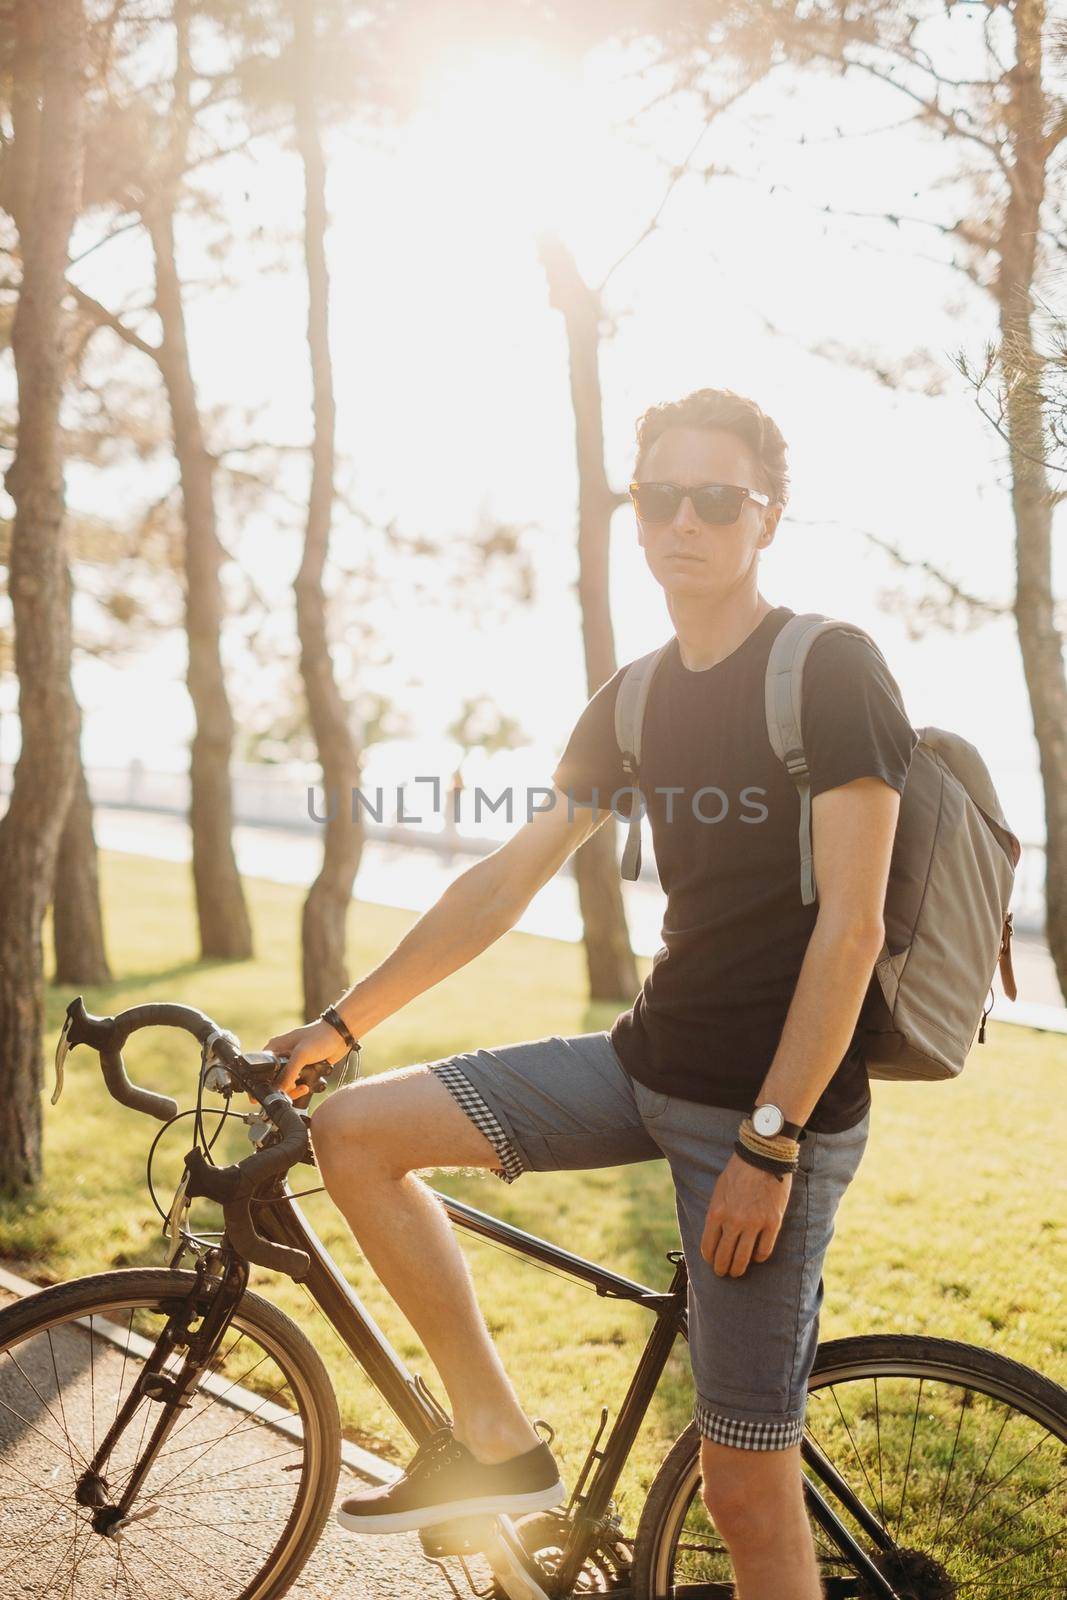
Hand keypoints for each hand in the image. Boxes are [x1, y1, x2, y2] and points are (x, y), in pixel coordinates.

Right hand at [262, 1020, 351, 1099]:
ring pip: (286, 1085)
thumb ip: (288, 1073)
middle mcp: (281, 1056)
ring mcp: (292, 1063)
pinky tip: (308, 1085)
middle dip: (283, 1088)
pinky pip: (297, 1084)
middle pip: (273, 1080)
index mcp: (274, 1048)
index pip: (262, 1070)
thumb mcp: (301, 1055)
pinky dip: (301, 1087)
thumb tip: (277, 1090)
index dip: (266, 1083)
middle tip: (293, 1088)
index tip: (273, 1091)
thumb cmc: (320, 1037)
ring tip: (303, 1087)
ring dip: (294, 1089)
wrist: (340, 1036)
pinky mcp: (303, 1069)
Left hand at [700, 1153, 791, 1278]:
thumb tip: (716, 1234)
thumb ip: (717, 1213)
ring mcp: (754, 1224)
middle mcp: (733, 1221)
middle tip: (723, 1272)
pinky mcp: (772, 1223)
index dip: (709, 1258)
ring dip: (739, 1269)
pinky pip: (764, 1250)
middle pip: (724, 1256)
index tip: (711, 1261)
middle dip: (722, 1268)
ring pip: (744, 1258)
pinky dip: (758, 1257)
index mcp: (716, 1212)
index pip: (708, 1246)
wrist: (762, 1157)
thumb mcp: (719, 1190)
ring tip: (737, 1272)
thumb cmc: (738, 1171)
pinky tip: (756, 1257)